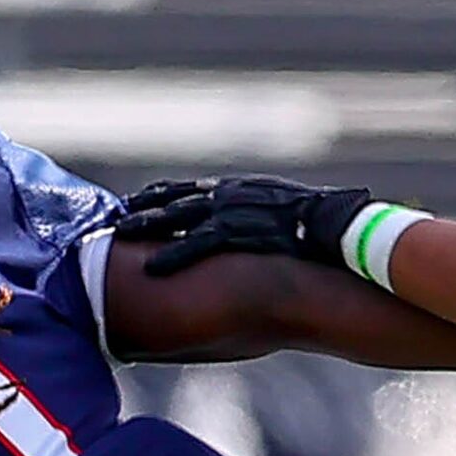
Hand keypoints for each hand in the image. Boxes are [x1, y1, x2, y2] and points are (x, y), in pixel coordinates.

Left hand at [116, 175, 373, 276]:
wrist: (339, 222)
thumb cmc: (317, 219)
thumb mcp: (280, 208)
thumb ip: (256, 213)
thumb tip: (250, 226)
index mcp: (238, 187)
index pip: (189, 187)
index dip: (160, 195)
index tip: (136, 199)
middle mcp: (229, 193)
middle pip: (174, 198)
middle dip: (143, 207)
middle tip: (117, 217)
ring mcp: (231, 211)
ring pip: (177, 217)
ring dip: (146, 225)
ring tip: (120, 236)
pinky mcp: (237, 232)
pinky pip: (195, 245)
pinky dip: (171, 256)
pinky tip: (151, 268)